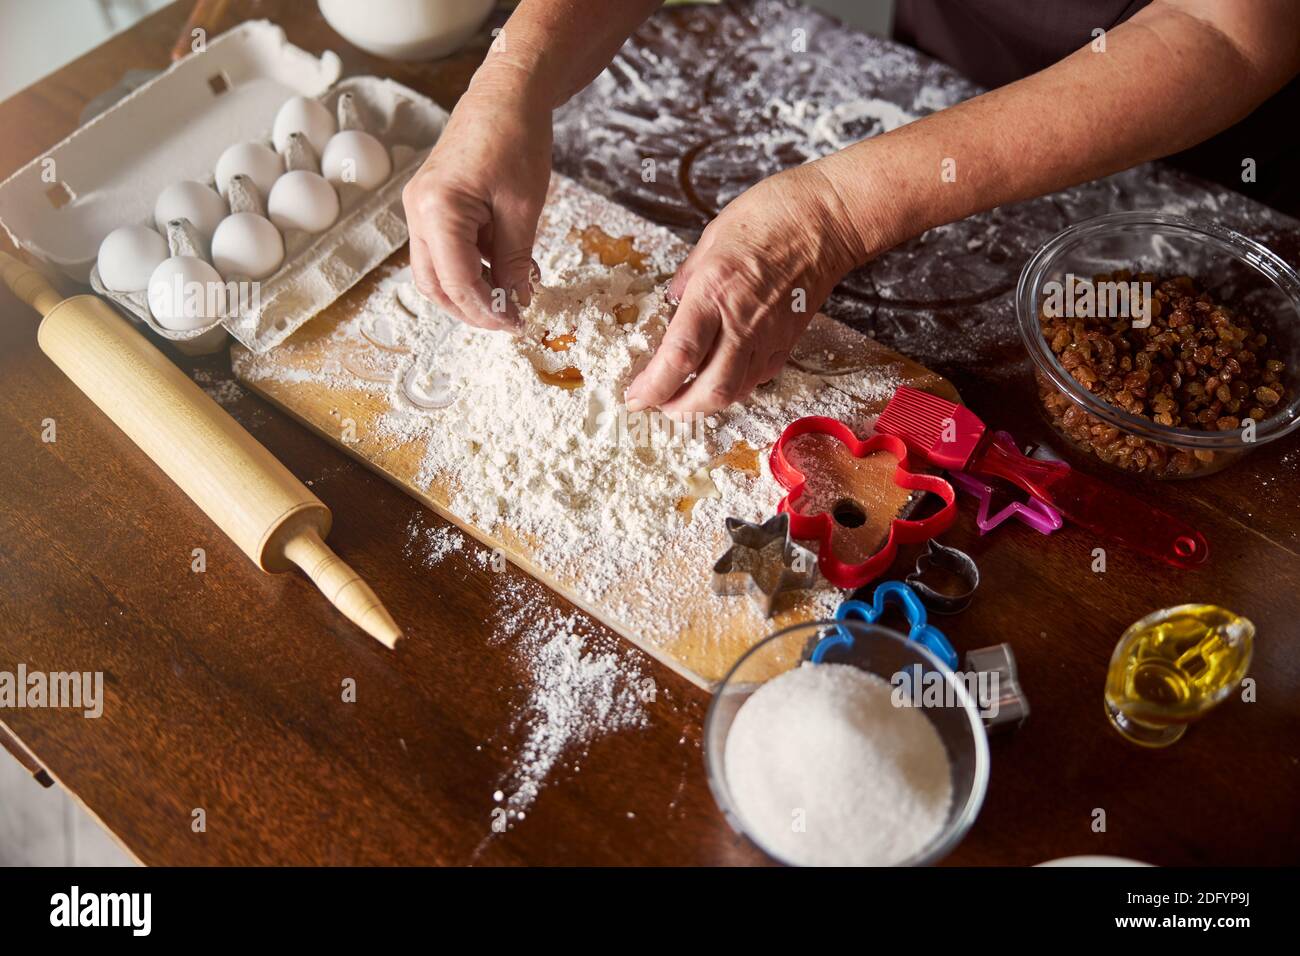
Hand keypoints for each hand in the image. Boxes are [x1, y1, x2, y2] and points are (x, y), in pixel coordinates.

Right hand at [401, 71, 551, 330]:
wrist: (506, 95)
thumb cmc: (515, 139)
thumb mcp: (523, 208)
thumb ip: (514, 261)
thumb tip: (515, 302)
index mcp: (437, 210)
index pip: (457, 282)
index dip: (487, 311)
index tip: (517, 324)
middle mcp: (418, 212)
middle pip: (435, 286)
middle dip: (472, 309)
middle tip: (511, 320)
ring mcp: (420, 209)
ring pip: (436, 272)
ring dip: (471, 291)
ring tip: (513, 296)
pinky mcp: (432, 206)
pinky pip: (444, 251)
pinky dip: (472, 268)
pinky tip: (506, 269)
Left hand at [624, 162, 865, 413]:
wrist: (826, 219)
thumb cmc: (770, 216)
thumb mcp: (710, 240)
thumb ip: (687, 279)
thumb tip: (672, 303)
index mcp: (714, 293)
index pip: (679, 356)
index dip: (653, 386)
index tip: (636, 396)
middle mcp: (742, 322)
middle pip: (711, 390)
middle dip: (680, 407)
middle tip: (660, 405)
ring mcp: (769, 336)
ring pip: (737, 391)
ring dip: (708, 402)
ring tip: (688, 396)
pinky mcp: (788, 341)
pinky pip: (758, 377)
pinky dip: (736, 385)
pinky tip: (723, 374)